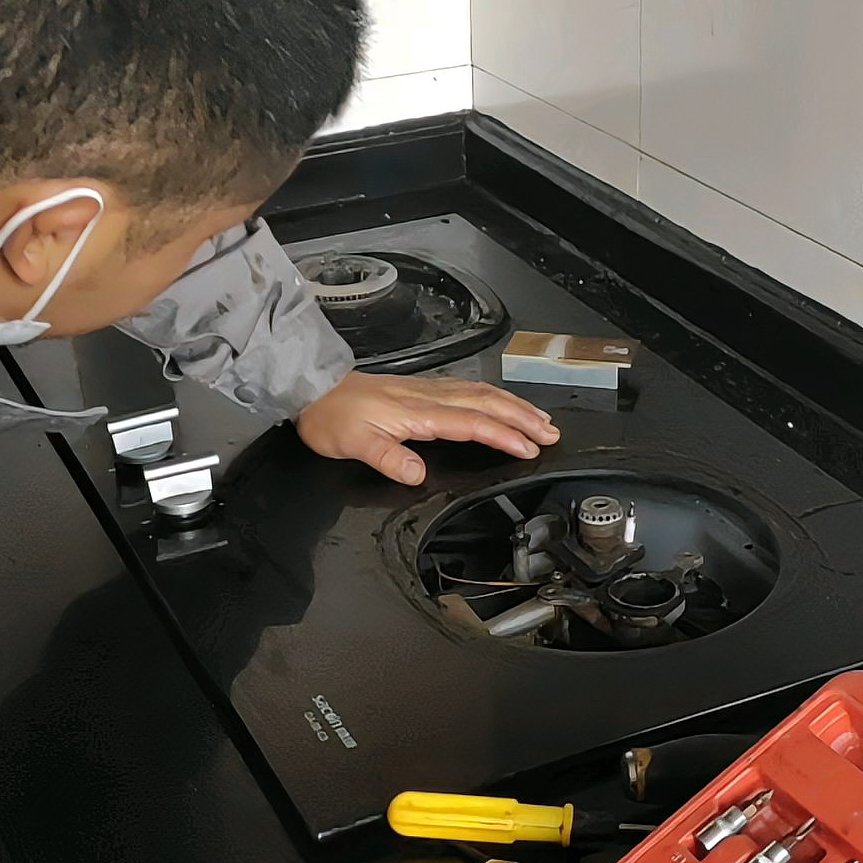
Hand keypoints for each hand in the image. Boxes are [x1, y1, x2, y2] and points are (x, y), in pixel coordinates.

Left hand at [295, 372, 559, 484]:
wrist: (310, 388)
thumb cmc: (330, 417)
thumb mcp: (352, 444)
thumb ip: (388, 458)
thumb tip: (418, 474)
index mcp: (416, 412)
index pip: (471, 423)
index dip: (503, 435)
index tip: (530, 447)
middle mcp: (427, 397)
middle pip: (486, 403)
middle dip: (522, 417)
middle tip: (552, 433)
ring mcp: (425, 392)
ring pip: (480, 394)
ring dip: (513, 406)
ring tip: (540, 419)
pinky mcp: (420, 391)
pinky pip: (468, 390)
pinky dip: (493, 398)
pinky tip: (502, 403)